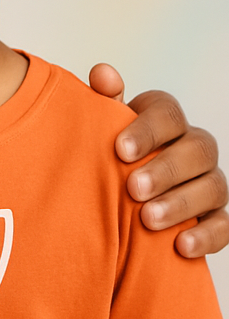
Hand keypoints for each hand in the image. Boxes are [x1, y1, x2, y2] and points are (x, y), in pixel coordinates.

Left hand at [89, 63, 227, 257]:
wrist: (117, 195)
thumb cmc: (109, 154)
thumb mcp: (102, 129)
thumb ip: (104, 103)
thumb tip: (103, 73)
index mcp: (164, 120)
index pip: (168, 112)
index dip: (146, 130)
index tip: (119, 150)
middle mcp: (193, 146)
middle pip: (198, 148)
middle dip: (166, 169)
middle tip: (133, 188)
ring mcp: (208, 182)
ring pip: (213, 187)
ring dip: (181, 203)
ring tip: (147, 219)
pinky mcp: (215, 217)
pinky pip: (224, 225)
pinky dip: (205, 236)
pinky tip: (180, 245)